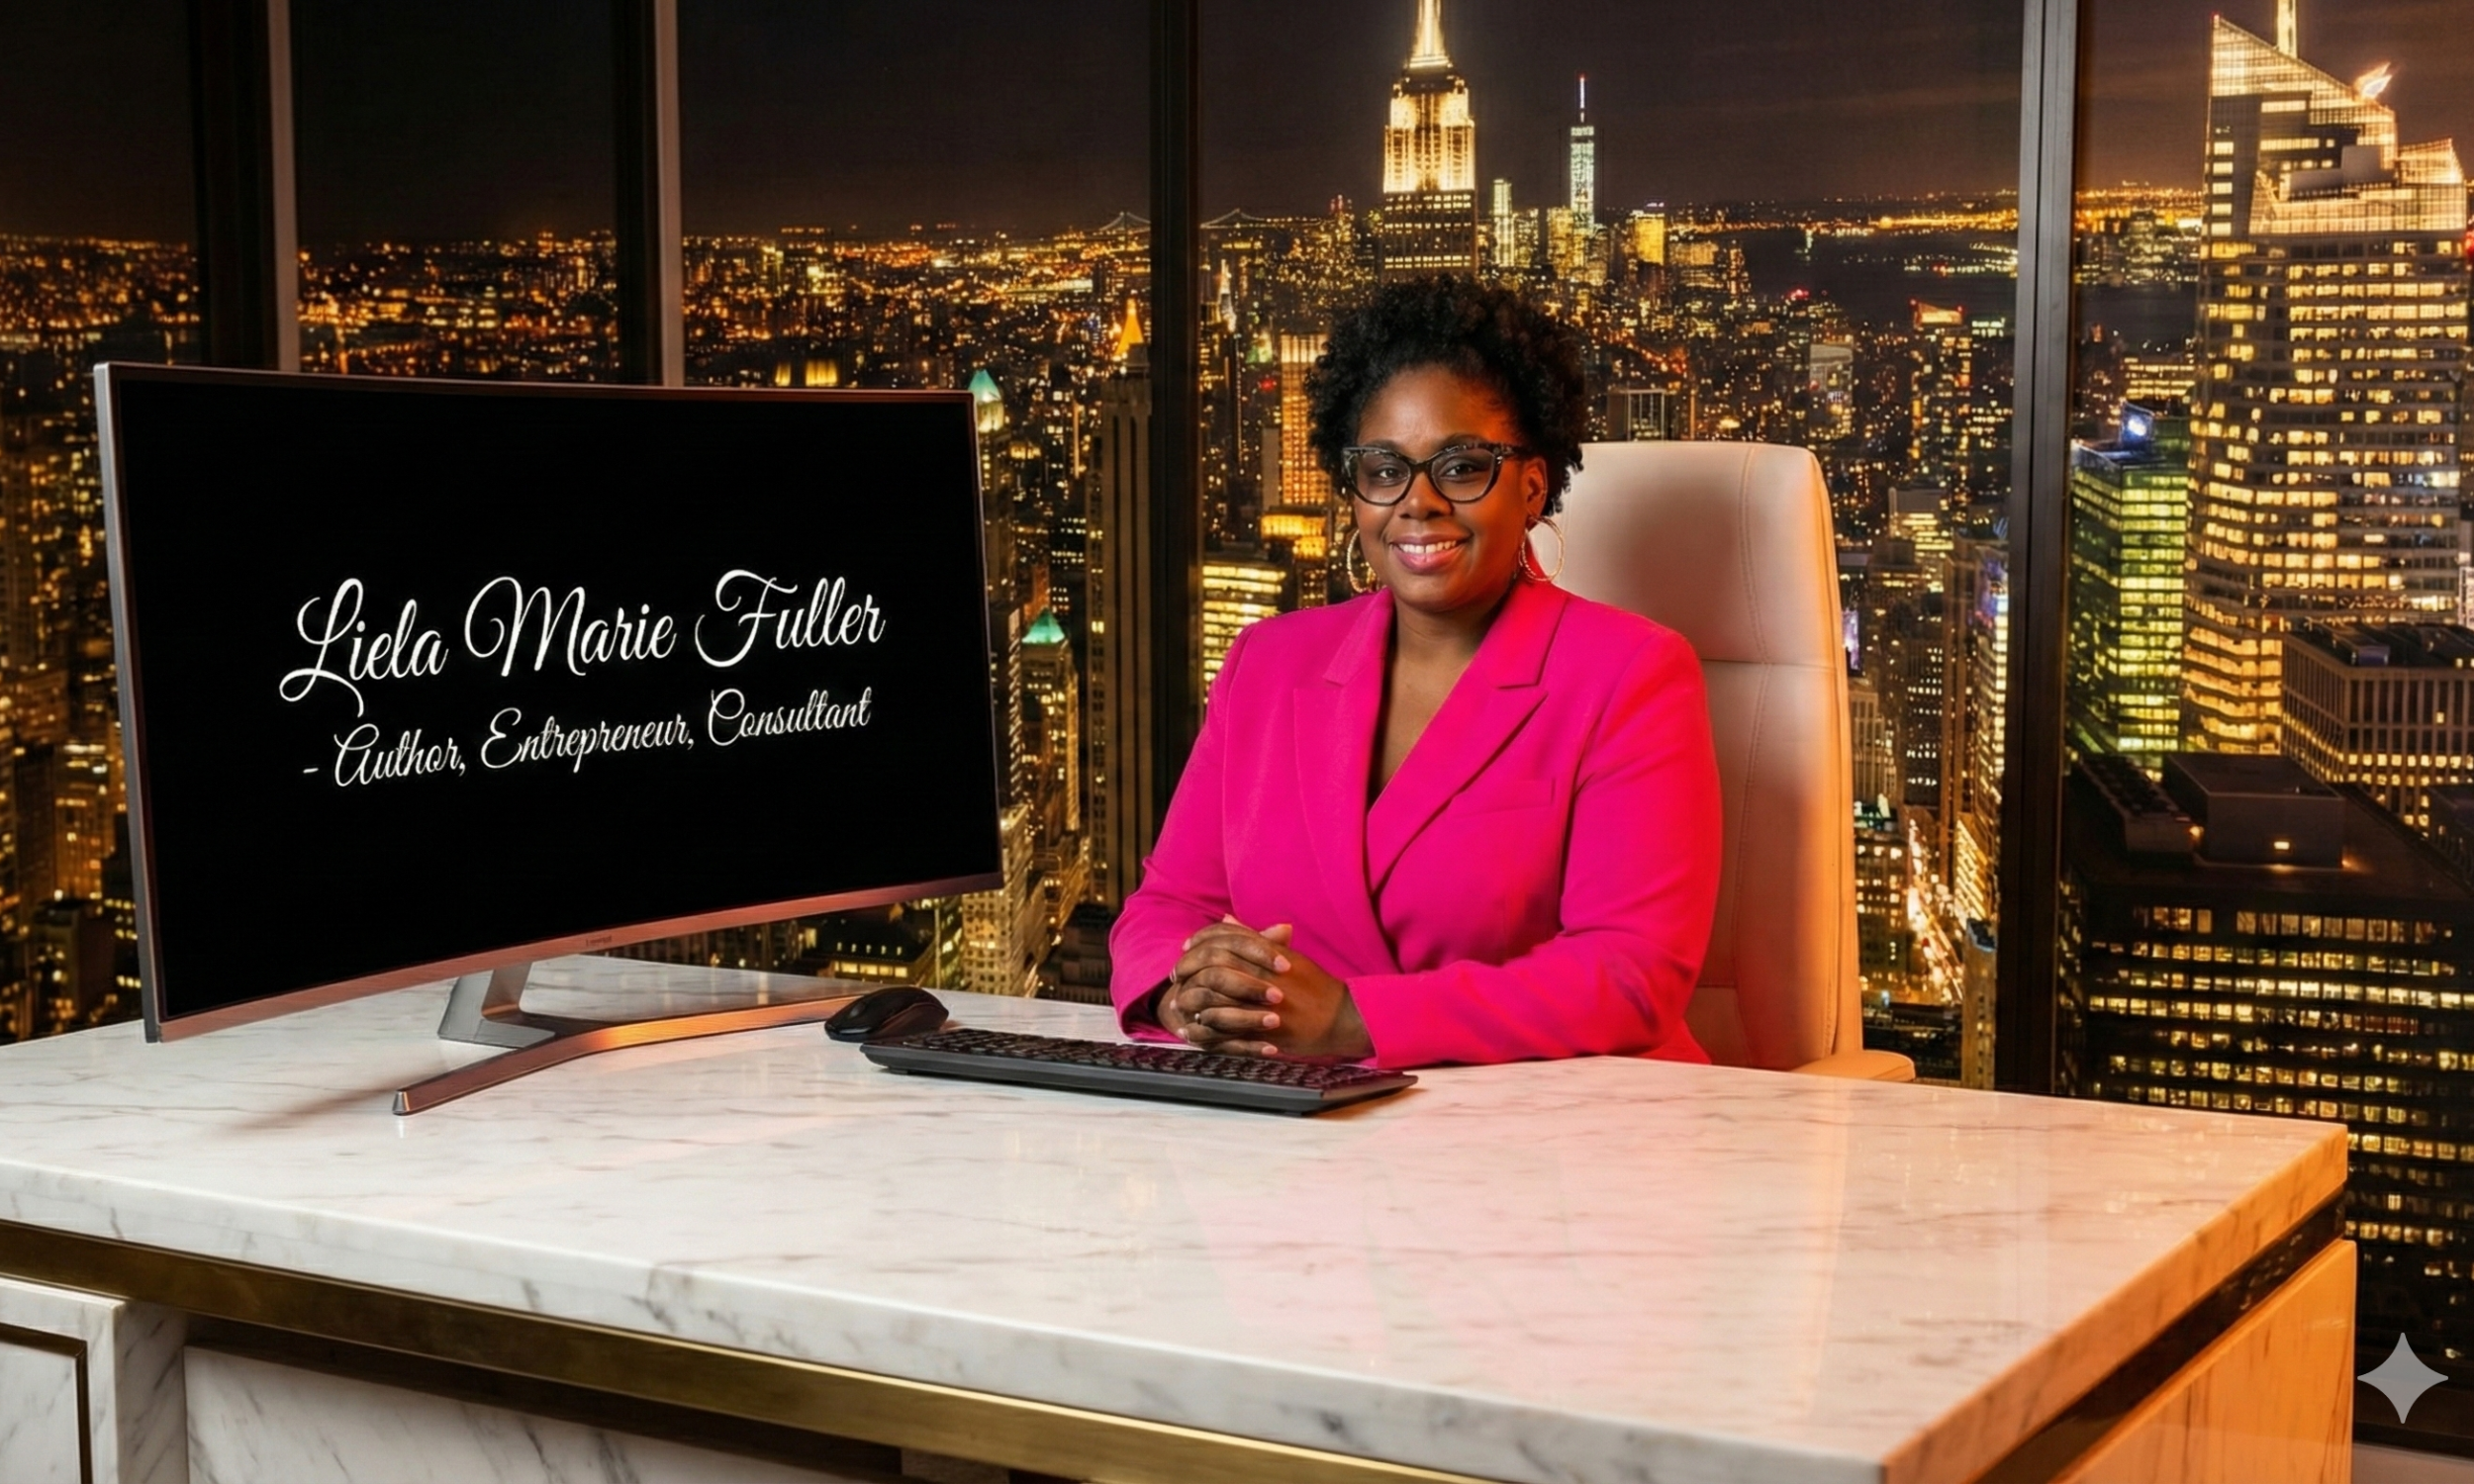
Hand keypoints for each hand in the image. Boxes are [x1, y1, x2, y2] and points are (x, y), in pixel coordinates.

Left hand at [1159, 918, 1370, 1060]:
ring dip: (1192, 1001)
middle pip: (1213, 965)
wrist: (1341, 1017)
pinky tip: (1193, 1031)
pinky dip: (1205, 1032)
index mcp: (1268, 954)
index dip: (1200, 942)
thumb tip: (1226, 920)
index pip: (1225, 939)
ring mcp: (1262, 1004)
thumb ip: (1255, 939)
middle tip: (1176, 976)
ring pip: (1214, 999)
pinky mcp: (1262, 1031)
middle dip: (1188, 970)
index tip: (1186, 949)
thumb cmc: (1315, 986)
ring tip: (1180, 1004)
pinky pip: (1224, 1031)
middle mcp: (1263, 975)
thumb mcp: (1286, 955)